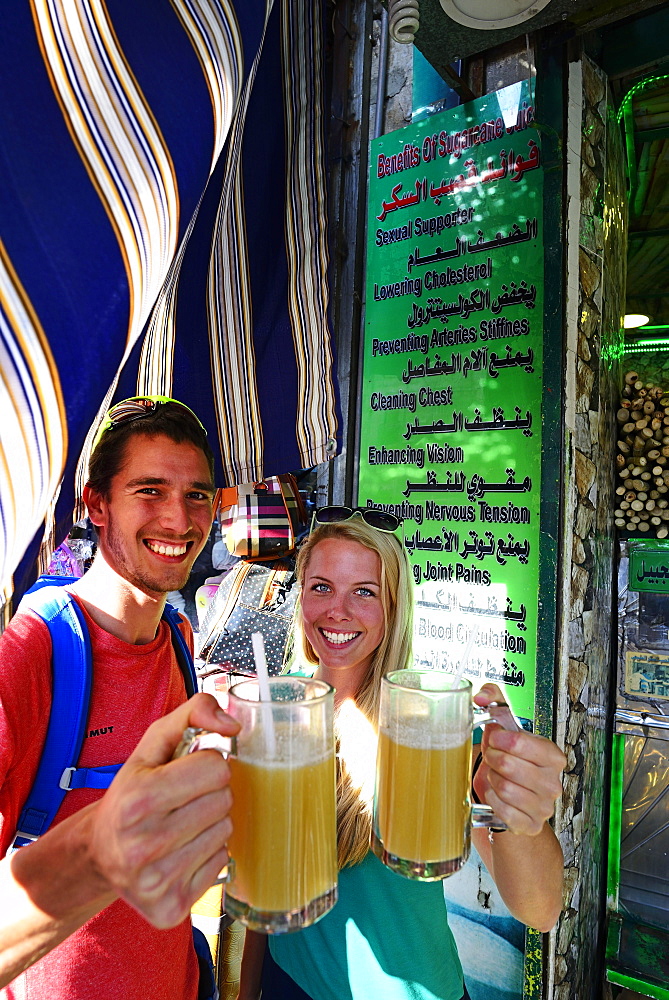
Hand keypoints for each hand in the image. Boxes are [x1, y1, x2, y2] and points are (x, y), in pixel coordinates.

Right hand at [86, 693, 239, 927]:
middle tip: (184, 799)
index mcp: (139, 799)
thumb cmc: (132, 792)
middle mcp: (145, 844)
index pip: (216, 768)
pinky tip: (182, 849)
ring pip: (226, 831)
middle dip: (211, 792)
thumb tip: (233, 724)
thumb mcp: (153, 744)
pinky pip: (222, 862)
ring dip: (211, 822)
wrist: (100, 852)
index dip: (207, 764)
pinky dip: (209, 851)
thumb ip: (194, 712)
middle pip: (224, 800)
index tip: (187, 772)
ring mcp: (158, 880)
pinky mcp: (171, 907)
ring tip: (182, 823)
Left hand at [473, 684, 564, 835]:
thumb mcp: (504, 727)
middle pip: (508, 765)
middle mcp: (553, 782)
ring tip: (496, 775)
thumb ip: (494, 700)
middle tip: (492, 758)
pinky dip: (492, 800)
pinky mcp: (530, 825)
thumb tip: (482, 696)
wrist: (514, 796)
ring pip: (505, 789)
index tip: (494, 738)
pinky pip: (502, 810)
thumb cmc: (510, 759)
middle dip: (493, 759)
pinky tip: (497, 793)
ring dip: (492, 780)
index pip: (520, 742)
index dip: (499, 738)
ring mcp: (544, 806)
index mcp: (552, 755)